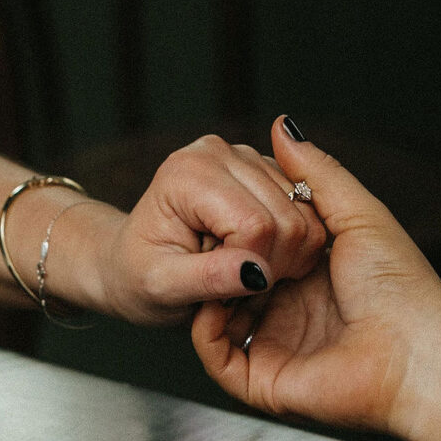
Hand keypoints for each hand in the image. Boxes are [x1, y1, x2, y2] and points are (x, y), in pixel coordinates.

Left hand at [77, 131, 328, 324]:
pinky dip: (289, 249)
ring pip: (306, 219)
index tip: (218, 288)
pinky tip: (252, 257)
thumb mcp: (160, 287)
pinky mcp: (267, 172)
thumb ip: (206, 277)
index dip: (250, 269)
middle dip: (268, 266)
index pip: (256, 226)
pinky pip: (309, 216)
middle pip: (288, 220)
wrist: (131, 262)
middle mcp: (221, 152)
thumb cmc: (138, 275)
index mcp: (189, 172)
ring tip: (235, 270)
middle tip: (227, 284)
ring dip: (280, 259)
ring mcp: (248, 157)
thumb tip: (257, 272)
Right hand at [192, 130, 440, 433]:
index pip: (256, 245)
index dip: (236, 225)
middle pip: (232, 279)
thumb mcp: (356, 213)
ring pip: (217, 316)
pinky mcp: (263, 380)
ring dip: (205, 288)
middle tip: (204, 230)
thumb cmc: (401, 288)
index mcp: (311, 274)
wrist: (417, 353)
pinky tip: (211, 300)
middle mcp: (289, 310)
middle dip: (215, 255)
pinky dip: (204, 330)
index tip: (220, 202)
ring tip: (208, 261)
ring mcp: (273, 345)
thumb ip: (315, 173)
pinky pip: (217, 358)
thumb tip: (282, 126)